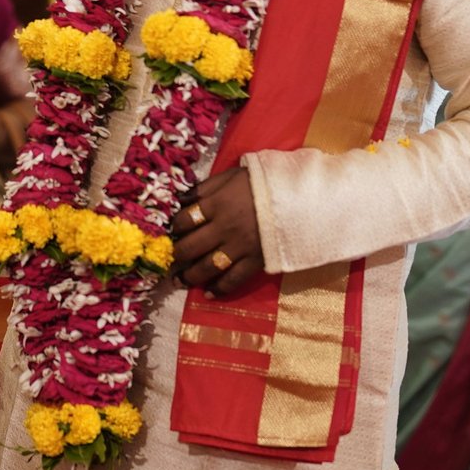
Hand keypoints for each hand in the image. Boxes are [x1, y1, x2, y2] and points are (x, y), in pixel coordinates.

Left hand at [168, 166, 263, 297]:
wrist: (301, 197)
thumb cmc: (263, 183)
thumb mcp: (231, 176)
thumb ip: (205, 188)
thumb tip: (181, 198)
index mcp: (217, 204)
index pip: (185, 220)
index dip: (174, 227)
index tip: (171, 231)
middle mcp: (224, 228)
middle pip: (191, 247)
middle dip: (176, 255)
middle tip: (168, 260)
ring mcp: (240, 248)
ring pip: (207, 267)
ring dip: (189, 276)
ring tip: (178, 281)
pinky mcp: (256, 262)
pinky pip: (233, 280)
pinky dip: (219, 289)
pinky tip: (208, 293)